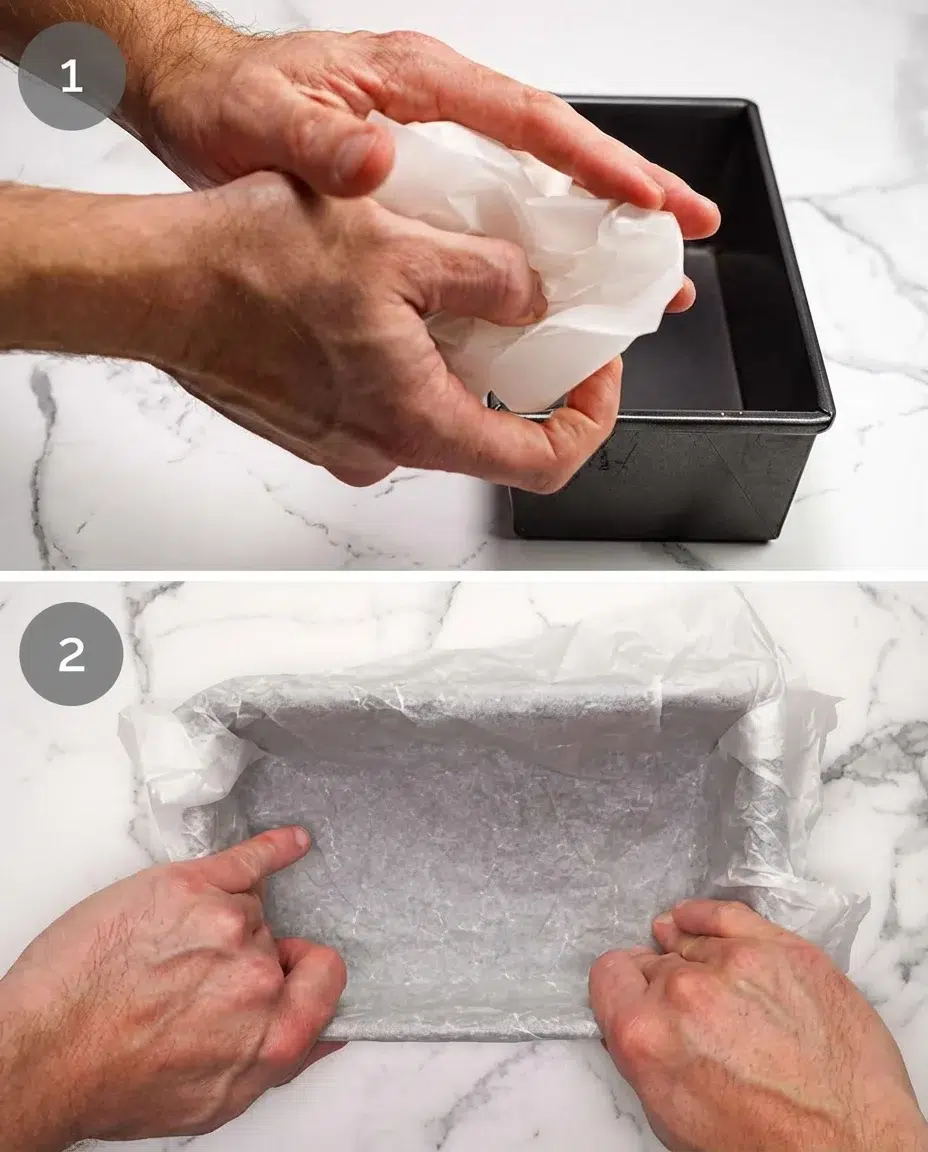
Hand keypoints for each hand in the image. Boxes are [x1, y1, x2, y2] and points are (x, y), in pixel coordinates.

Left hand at [0, 827, 344, 1148]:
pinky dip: (273, 849)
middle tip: (189, 983)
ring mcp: (223, 922)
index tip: (289, 975)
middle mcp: (255, 975)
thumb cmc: (110, 1082)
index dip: (304, 978)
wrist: (42, 1055)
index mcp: (272, 1032)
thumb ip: (275, 1062)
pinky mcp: (188, 886)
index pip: (326, 977)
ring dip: (215, 925)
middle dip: (241, 960)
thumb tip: (322, 1033)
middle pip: (274, 944)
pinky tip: (289, 844)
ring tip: (161, 955)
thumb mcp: (210, 1102)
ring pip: (244, 909)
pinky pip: (248, 859)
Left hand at [139, 22, 719, 311]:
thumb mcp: (268, 121)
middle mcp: (441, 111)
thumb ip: (321, 143)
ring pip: (538, 182)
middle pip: (558, 152)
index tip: (648, 199)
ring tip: (644, 272)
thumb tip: (374, 157)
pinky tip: (558, 284)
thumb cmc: (232, 101)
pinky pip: (500, 208)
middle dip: (629, 191)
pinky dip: (539, 242)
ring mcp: (437, 144)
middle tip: (686, 233)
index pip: (531, 122)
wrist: (194, 102)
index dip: (598, 161)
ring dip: (596, 225)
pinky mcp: (424, 178)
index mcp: (421, 85)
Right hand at [149, 172, 622, 490]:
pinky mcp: (313, 428)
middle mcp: (381, 451)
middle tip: (532, 315)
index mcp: (417, 421)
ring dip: (459, 362)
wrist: (155, 285)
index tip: (595, 373)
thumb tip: (532, 298)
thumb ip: (491, 279)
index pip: (544, 461)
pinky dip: (408, 363)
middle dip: (522, 375)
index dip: (589, 419)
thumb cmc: (248, 269)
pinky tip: (388, 306)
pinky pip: (384, 403)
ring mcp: (343, 447)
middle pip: (490, 434)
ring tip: (450, 292)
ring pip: (433, 412)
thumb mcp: (400, 247)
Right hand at [590, 900, 926, 1151]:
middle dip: (664, 983)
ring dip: (692, 954)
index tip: (634, 994)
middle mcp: (683, 991)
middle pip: (654, 962)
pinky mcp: (783, 950)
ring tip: (702, 972)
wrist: (849, 1149)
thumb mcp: (673, 1119)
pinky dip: (706, 916)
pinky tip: (695, 920)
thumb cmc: (766, 1146)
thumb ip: (644, 1056)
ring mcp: (736, 963)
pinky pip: (728, 914)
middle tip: (688, 1011)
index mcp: (644, 1035)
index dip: (622, 988)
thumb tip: (640, 1022)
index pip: (608, 975)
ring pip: (692, 939)